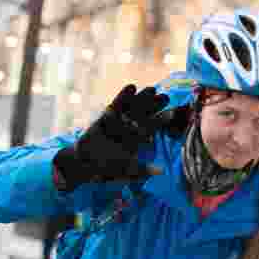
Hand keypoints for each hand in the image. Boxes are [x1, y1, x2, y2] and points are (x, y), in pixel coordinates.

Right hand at [53, 84, 168, 190]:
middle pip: (145, 115)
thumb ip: (142, 170)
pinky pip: (116, 105)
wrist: (85, 162)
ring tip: (152, 89)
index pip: (152, 128)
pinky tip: (132, 87)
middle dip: (155, 106)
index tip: (173, 113)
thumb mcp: (127, 171)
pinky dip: (123, 97)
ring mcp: (119, 121)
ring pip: (132, 107)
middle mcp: (129, 129)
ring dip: (142, 99)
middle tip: (166, 97)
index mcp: (137, 140)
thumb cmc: (107, 168)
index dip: (162, 121)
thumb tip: (161, 172)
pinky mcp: (106, 116)